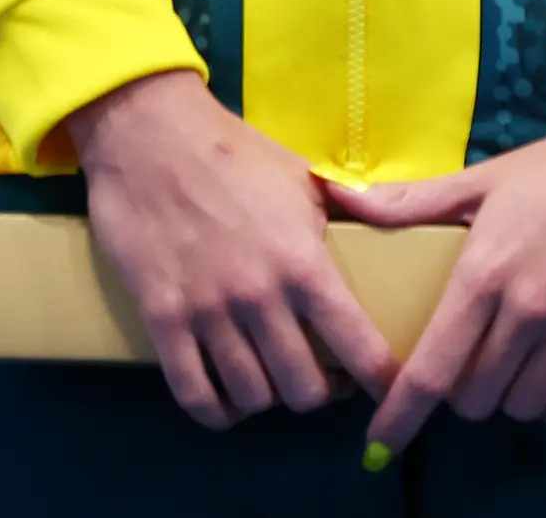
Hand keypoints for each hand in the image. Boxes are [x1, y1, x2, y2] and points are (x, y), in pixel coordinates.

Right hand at [68, 72, 397, 429]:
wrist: (150, 135)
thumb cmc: (234, 151)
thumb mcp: (303, 175)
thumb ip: (348, 208)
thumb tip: (394, 220)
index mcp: (303, 262)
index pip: (359, 346)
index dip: (382, 382)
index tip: (390, 392)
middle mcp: (259, 297)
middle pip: (303, 389)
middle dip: (318, 392)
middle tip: (318, 376)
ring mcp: (207, 311)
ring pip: (251, 396)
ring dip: (266, 398)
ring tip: (269, 378)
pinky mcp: (162, 319)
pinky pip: (194, 394)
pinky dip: (216, 411)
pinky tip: (225, 399)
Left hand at [328, 99, 545, 454]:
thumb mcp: (484, 179)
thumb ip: (411, 201)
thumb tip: (337, 191)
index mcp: (484, 273)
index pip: (430, 368)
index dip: (400, 415)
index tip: (380, 445)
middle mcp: (528, 310)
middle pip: (477, 398)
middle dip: (465, 392)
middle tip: (473, 364)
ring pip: (525, 406)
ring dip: (512, 397)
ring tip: (517, 366)